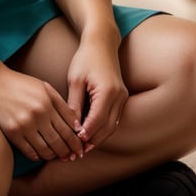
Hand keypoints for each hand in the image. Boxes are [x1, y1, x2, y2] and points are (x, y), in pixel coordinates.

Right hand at [0, 65, 86, 162]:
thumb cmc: (21, 84)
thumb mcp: (44, 87)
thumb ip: (61, 105)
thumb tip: (76, 126)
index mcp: (48, 102)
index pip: (69, 128)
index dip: (77, 141)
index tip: (80, 148)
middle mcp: (38, 115)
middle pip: (60, 141)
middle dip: (69, 152)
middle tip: (73, 157)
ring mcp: (25, 125)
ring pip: (46, 150)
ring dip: (54, 156)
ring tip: (58, 156)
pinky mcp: (13, 133)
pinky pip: (30, 152)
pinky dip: (38, 156)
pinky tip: (42, 154)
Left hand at [66, 35, 128, 149]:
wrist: (102, 42)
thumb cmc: (85, 58)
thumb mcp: (75, 80)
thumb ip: (74, 104)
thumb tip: (71, 127)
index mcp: (107, 91)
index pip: (97, 120)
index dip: (85, 134)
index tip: (73, 145)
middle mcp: (119, 96)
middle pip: (107, 127)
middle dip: (92, 141)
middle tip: (76, 152)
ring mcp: (123, 97)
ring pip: (112, 126)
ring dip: (98, 138)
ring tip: (82, 147)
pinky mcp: (122, 97)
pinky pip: (114, 118)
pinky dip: (103, 128)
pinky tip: (90, 134)